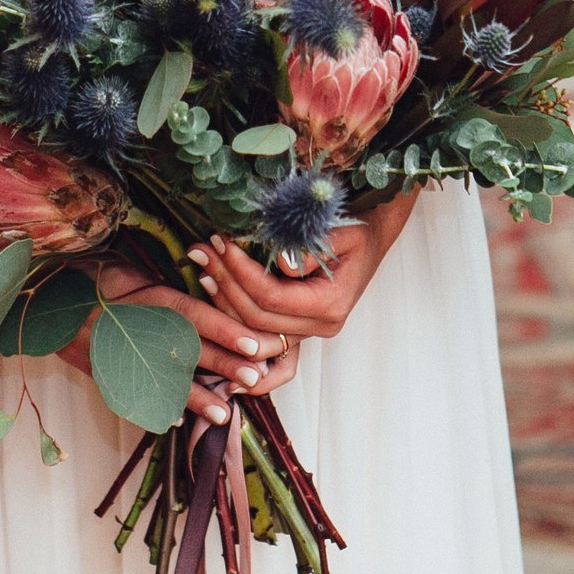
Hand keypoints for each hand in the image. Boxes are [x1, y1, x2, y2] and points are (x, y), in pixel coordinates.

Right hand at [54, 261, 286, 424]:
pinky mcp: (102, 372)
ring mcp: (118, 353)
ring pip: (163, 378)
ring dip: (197, 397)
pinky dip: (156, 407)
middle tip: (255, 378)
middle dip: (224, 365)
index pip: (193, 314)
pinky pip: (133, 394)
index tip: (254, 344)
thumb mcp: (132, 272)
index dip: (225, 329)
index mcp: (145, 296)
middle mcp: (135, 326)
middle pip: (187, 349)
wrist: (42, 298)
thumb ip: (167, 288)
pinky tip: (178, 419)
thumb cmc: (95, 278)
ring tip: (226, 413)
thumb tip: (211, 294)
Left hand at [190, 188, 420, 342]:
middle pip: (257, 318)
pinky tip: (211, 335)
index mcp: (330, 305)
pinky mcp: (297, 329)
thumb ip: (314, 248)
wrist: (371, 240)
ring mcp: (308, 332)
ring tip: (203, 270)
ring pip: (254, 333)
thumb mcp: (345, 231)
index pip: (271, 297)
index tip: (221, 244)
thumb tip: (281, 261)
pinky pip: (262, 342)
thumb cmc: (359, 231)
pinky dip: (237, 338)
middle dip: (225, 283)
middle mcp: (320, 327)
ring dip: (224, 303)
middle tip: (202, 251)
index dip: (241, 272)